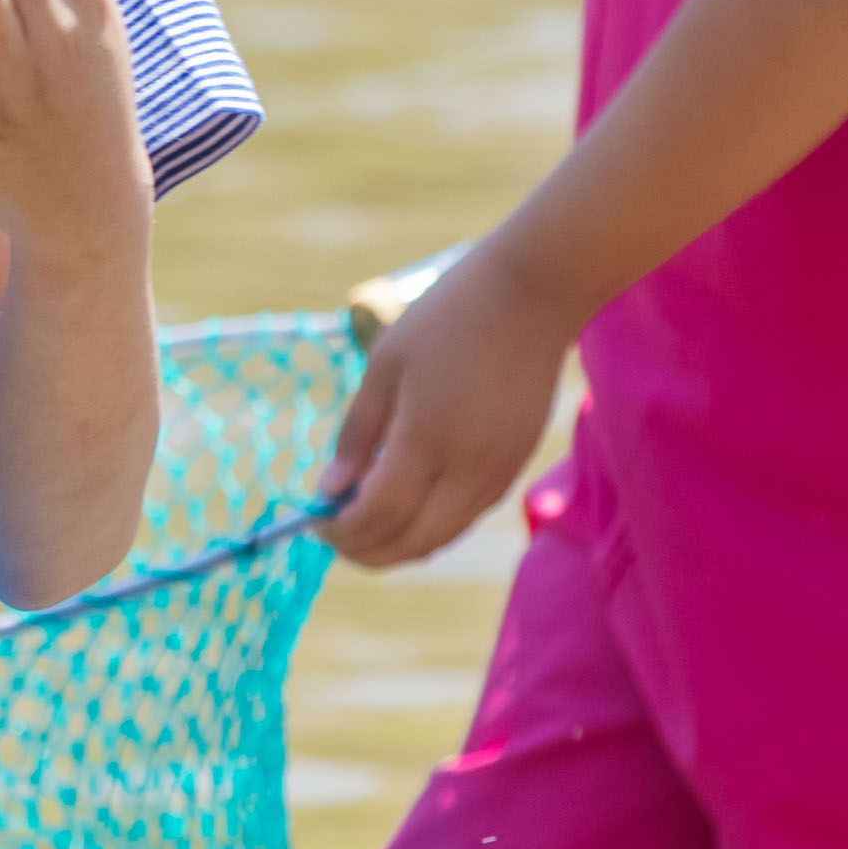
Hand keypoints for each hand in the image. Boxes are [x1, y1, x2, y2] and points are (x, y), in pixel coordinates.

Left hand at [325, 230, 580, 569]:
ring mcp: (498, 472)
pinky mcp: (516, 466)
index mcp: (427, 439)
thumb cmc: (447, 319)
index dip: (342, 531)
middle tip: (337, 536)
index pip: (377, 515)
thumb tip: (328, 490)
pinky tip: (407, 505)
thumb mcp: (385, 366)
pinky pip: (466, 517)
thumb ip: (356, 433)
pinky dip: (431, 526)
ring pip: (442, 538)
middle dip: (367, 551)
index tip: (317, 523)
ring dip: (399, 545)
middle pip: (412, 543)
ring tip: (365, 524)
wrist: (531, 296)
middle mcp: (467, 468)